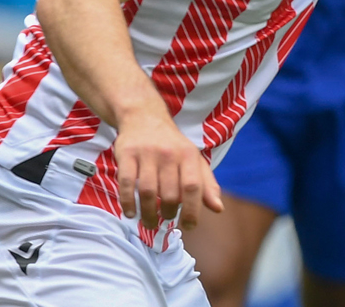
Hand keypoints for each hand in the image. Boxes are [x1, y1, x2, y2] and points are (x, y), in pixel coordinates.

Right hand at [114, 109, 223, 230]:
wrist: (144, 118)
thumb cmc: (173, 145)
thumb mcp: (194, 160)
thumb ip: (206, 184)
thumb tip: (218, 208)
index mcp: (189, 155)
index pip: (193, 187)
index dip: (191, 210)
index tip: (188, 226)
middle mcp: (169, 154)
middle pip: (169, 193)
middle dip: (168, 213)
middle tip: (165, 220)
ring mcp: (146, 154)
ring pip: (147, 191)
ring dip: (148, 213)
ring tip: (149, 222)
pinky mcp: (126, 155)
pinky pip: (126, 183)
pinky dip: (128, 202)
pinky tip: (131, 213)